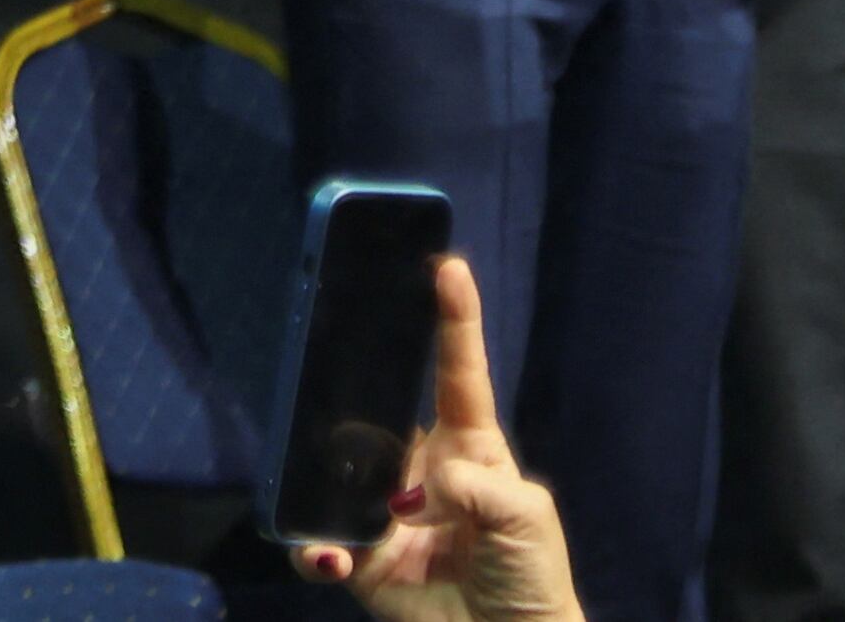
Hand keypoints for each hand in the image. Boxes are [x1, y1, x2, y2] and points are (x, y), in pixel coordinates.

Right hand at [295, 253, 583, 621]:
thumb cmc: (532, 577)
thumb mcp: (527, 519)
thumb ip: (482, 487)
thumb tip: (417, 489)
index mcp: (468, 449)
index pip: (458, 374)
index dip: (454, 321)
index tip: (447, 266)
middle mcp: (418, 469)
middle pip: (373, 409)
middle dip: (347, 391)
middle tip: (326, 371)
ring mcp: (383, 511)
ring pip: (333, 471)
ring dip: (325, 481)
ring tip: (337, 500)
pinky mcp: (357, 555)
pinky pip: (315, 538)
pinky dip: (313, 545)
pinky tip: (330, 556)